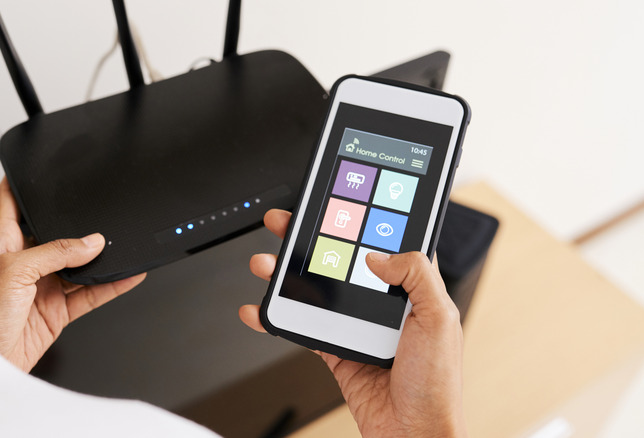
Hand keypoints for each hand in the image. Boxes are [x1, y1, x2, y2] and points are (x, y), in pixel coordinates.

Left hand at [0, 179, 145, 371]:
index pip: (10, 203)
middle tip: (100, 216)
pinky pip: (90, 293)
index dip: (19, 183)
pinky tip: (126, 276)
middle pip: (56, 235)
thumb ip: (55, 253)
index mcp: (2, 242)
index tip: (33, 166)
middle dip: (77, 226)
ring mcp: (41, 286)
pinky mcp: (57, 310)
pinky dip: (111, 285)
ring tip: (121, 246)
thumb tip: (90, 243)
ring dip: (98, 258)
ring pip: (78, 265)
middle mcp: (23, 262)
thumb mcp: (14, 270)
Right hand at [240, 209, 465, 437]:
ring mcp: (355, 324)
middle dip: (308, 238)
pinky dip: (277, 317)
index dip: (357, 221)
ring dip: (285, 273)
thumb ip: (416, 276)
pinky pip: (302, 325)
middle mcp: (381, 301)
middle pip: (338, 259)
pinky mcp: (335, 348)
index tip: (332, 203)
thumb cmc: (437, 384)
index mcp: (411, 288)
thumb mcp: (439, 319)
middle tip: (285, 223)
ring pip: (314, 288)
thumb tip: (378, 255)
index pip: (381, 243)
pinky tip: (259, 308)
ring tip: (264, 262)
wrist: (412, 433)